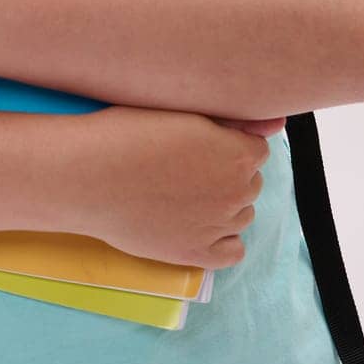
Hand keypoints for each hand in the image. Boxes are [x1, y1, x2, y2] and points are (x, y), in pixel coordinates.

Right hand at [59, 106, 270, 268]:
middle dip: (226, 175)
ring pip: (242, 215)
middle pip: (249, 183)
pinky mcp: (196, 253)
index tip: (197, 146)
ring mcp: (218, 225)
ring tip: (183, 195)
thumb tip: (277, 124)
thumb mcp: (180, 110)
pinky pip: (232, 252)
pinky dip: (222, 241)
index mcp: (238, 152)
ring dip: (223, 206)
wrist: (86, 175)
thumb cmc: (124, 132)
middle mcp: (237, 190)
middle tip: (185, 168)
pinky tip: (198, 226)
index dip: (226, 145)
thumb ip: (232, 119)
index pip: (254, 149)